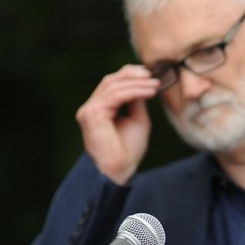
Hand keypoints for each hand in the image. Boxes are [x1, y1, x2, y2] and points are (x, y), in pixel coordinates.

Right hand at [75, 65, 160, 184]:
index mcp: (100, 109)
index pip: (112, 84)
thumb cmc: (128, 151)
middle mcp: (91, 107)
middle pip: (110, 80)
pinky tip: (149, 92)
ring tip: (154, 85)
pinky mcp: (92, 114)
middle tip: (152, 76)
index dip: (129, 75)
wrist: (120, 169)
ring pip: (113, 86)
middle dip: (132, 75)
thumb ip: (137, 101)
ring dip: (137, 83)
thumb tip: (143, 83)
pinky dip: (134, 91)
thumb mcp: (137, 120)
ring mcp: (89, 110)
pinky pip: (115, 96)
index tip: (149, 75)